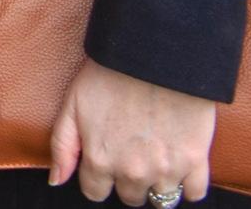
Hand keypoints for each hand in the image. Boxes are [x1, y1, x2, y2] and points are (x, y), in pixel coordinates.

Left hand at [49, 58, 216, 203]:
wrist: (155, 55)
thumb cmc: (110, 74)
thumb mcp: (72, 104)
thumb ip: (62, 146)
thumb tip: (56, 181)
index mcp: (100, 160)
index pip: (95, 192)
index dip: (98, 177)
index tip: (105, 160)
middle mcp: (133, 172)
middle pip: (129, 196)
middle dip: (127, 179)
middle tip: (131, 152)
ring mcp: (166, 169)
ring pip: (161, 198)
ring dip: (156, 182)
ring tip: (155, 156)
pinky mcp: (195, 160)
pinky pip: (194, 192)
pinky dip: (189, 184)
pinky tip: (180, 164)